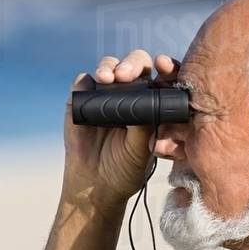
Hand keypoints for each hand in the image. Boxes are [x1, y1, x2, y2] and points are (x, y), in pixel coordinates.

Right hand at [61, 49, 179, 207]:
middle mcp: (131, 93)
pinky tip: (89, 84)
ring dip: (109, 67)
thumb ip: (145, 125)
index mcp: (153, 103)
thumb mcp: (142, 150)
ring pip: (110, 67)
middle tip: (126, 76)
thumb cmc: (126, 169)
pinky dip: (85, 80)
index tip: (164, 66)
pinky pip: (83, 81)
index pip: (162, 77)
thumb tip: (144, 97)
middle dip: (133, 65)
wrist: (96, 185)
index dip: (166, 67)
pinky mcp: (82, 98)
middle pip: (136, 65)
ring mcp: (106, 93)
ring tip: (107, 79)